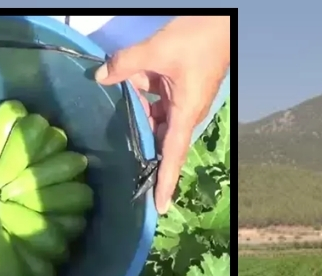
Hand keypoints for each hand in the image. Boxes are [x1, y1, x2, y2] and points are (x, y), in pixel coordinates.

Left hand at [95, 16, 229, 213]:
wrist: (220, 23)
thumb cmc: (198, 40)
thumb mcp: (157, 51)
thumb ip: (126, 64)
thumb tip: (101, 77)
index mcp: (186, 113)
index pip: (173, 156)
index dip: (166, 182)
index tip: (160, 207)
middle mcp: (186, 113)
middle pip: (160, 137)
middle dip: (141, 141)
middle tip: (118, 152)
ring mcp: (185, 101)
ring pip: (157, 116)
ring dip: (139, 109)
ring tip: (121, 95)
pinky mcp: (182, 88)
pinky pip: (159, 100)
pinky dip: (145, 93)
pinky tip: (129, 81)